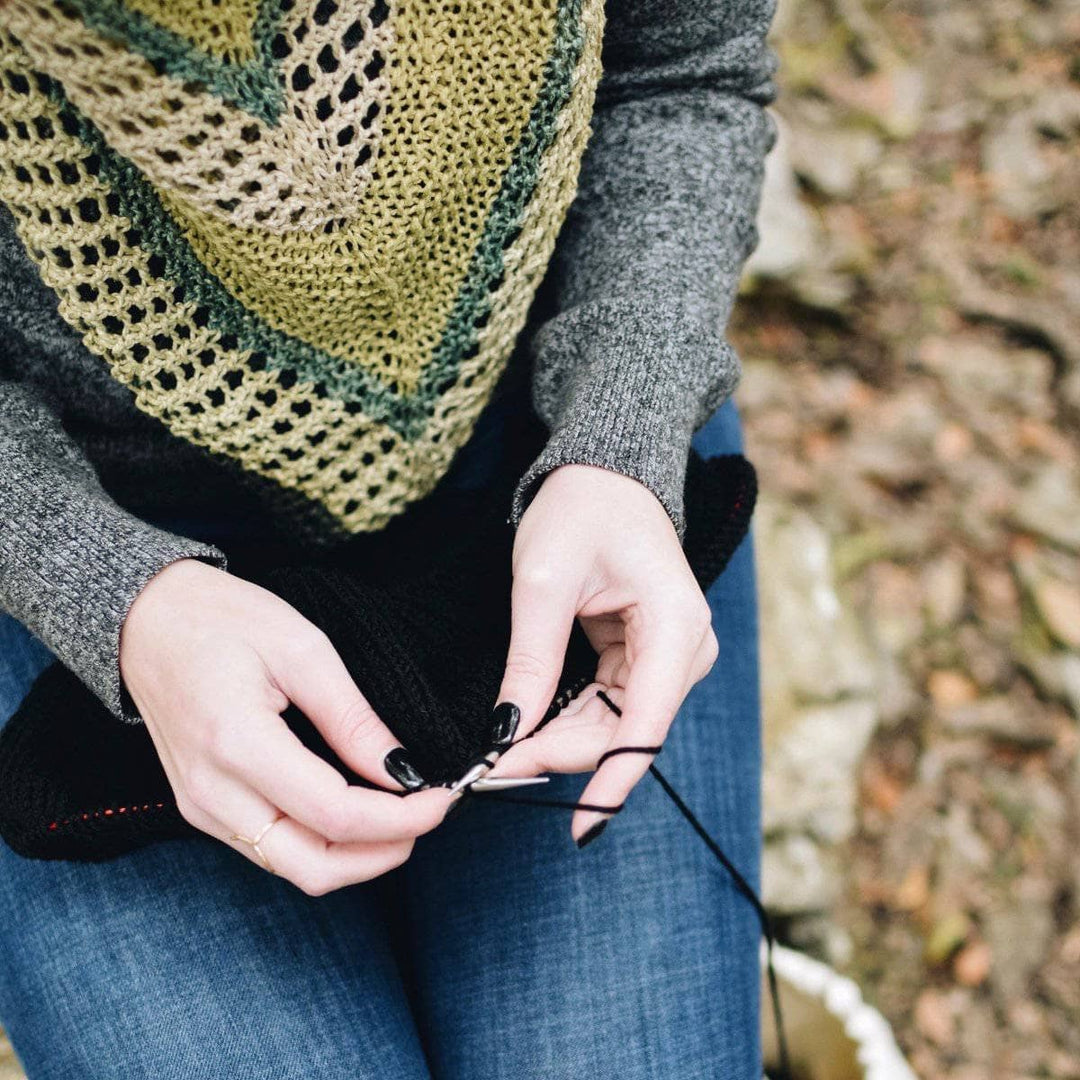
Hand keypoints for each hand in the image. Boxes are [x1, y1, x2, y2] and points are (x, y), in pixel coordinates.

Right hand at [119, 558, 454, 893]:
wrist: (146, 620)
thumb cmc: (222, 619)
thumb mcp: (302, 648)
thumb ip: (353, 716)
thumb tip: (404, 769)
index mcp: (236, 744)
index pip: (335, 815)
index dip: (401, 818)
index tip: (444, 796)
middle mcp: (212, 793)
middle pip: (314, 866)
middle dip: (384, 853)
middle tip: (429, 814)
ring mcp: (201, 809)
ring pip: (295, 867)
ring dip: (357, 856)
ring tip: (403, 814)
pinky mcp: (202, 810)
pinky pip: (273, 850)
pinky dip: (324, 844)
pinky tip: (358, 812)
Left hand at [486, 464, 717, 844]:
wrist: (606, 476)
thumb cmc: (579, 511)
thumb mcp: (541, 582)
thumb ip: (531, 662)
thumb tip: (507, 733)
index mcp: (674, 625)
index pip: (646, 722)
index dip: (612, 779)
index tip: (579, 828)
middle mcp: (685, 649)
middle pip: (624, 730)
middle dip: (559, 755)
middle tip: (488, 771)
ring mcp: (670, 656)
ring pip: (613, 725)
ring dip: (558, 742)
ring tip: (496, 756)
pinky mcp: (648, 657)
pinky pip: (607, 705)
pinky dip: (566, 720)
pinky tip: (524, 729)